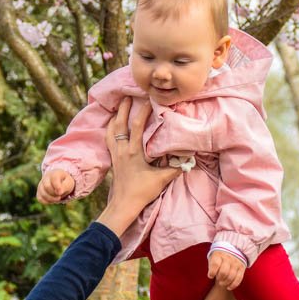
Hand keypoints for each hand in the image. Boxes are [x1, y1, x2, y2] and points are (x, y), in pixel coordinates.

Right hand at [37, 169, 75, 203]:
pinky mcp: (38, 192)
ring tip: (58, 198)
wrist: (60, 182)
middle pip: (47, 187)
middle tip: (60, 195)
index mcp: (54, 173)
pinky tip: (52, 200)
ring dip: (51, 199)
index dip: (57, 186)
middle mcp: (45, 178)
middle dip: (55, 193)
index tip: (61, 192)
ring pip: (43, 194)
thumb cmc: (65, 182)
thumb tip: (59, 192)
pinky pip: (40, 198)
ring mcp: (41, 184)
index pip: (54, 178)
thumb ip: (65, 186)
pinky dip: (47, 201)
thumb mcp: (69, 183)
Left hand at [96, 99, 180, 236]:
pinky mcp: (113, 159)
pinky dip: (110, 129)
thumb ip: (175, 168)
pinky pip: (108, 139)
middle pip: (119, 123)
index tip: (148, 100)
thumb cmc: (142, 192)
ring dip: (115, 116)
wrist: (123, 205)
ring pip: (111, 130)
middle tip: (127, 94)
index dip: (142, 112)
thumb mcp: (161, 180)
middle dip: (123, 108)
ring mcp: (116, 154)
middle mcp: (122, 150)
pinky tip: (112, 125)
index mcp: (133, 152)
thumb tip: (189, 158)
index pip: (136, 126)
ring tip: (119, 106)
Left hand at [207, 250, 245, 289]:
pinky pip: (239, 278)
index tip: (210, 276)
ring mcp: (236, 263)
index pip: (215, 264)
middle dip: (219, 278)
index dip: (212, 272)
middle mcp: (228, 258)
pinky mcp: (242, 267)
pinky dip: (233, 285)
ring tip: (221, 283)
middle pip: (223, 272)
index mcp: (219, 254)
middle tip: (217, 278)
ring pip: (231, 276)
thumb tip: (211, 276)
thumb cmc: (219, 257)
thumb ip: (211, 265)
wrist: (233, 249)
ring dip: (225, 282)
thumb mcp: (213, 257)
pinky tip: (229, 287)